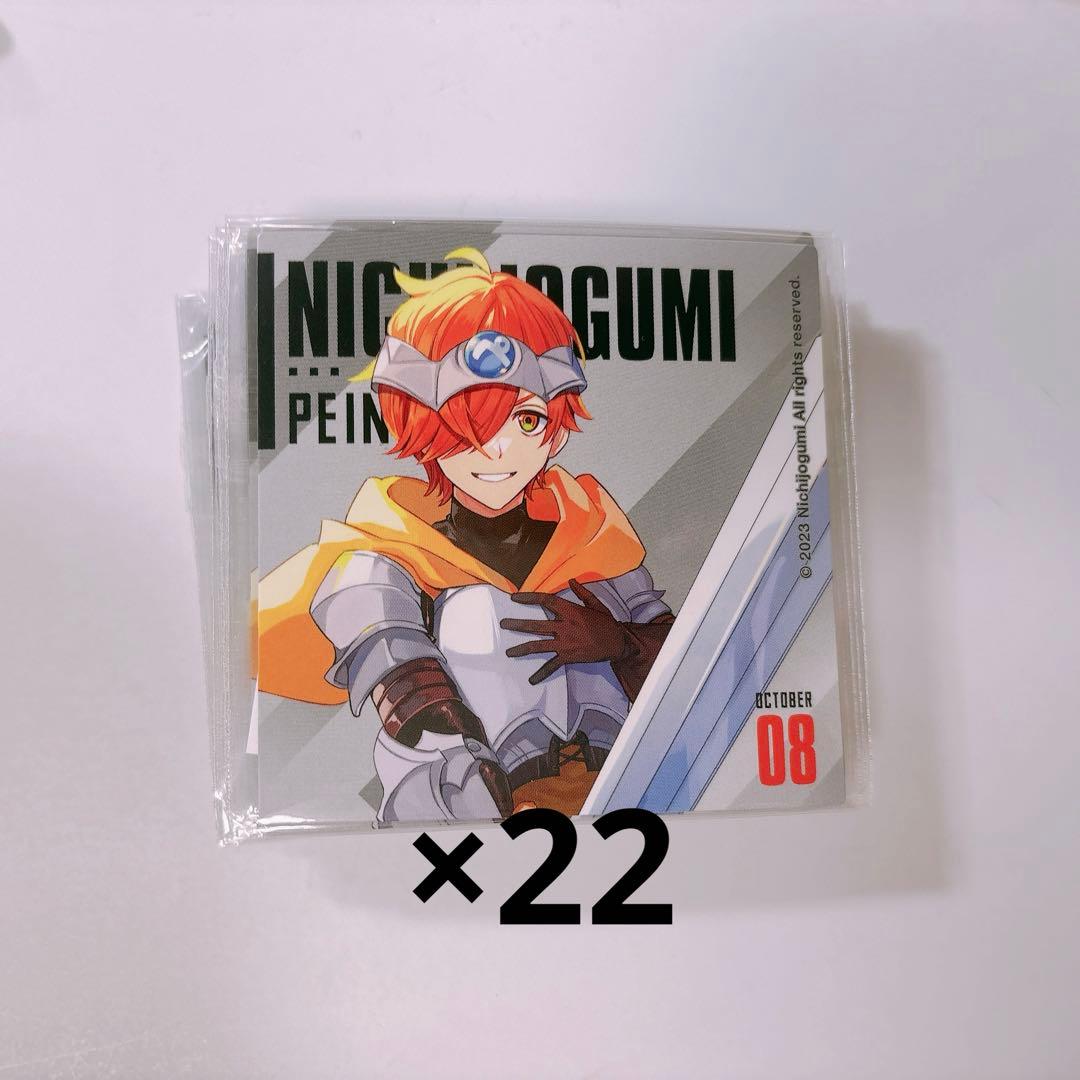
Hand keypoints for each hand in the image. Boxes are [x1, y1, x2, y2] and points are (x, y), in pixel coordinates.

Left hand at [500, 578, 632, 684]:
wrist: (616, 643)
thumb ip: (582, 593)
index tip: (515, 598)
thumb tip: (572, 581)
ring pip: (538, 645)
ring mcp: (564, 643)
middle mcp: (564, 627)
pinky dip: (542, 673)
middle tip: (503, 624)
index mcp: (570, 611)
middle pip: (535, 625)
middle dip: (517, 624)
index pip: (545, 601)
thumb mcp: (596, 604)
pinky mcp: (567, 656)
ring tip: (508, 652)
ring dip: (522, 648)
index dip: (529, 598)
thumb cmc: (606, 623)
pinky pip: (552, 666)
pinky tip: (532, 680)